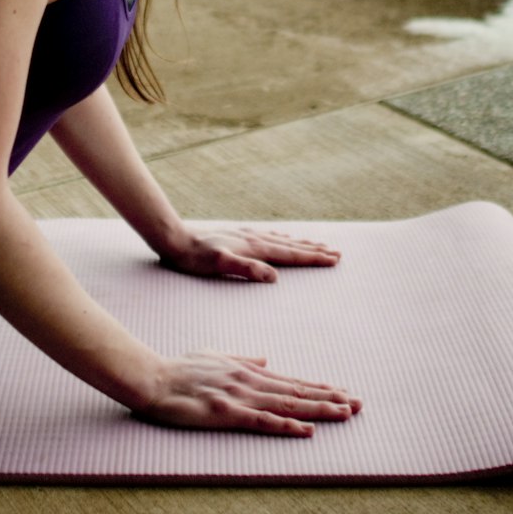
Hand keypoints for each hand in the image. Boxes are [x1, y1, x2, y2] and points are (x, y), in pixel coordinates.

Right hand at [136, 350, 361, 434]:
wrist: (153, 378)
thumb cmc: (180, 369)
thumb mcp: (215, 357)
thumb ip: (242, 359)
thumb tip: (266, 359)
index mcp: (248, 370)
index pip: (292, 381)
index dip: (319, 387)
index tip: (343, 392)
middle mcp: (251, 381)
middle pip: (298, 391)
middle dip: (330, 398)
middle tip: (359, 404)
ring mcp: (241, 396)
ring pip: (288, 404)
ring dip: (319, 409)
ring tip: (345, 413)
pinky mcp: (228, 412)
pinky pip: (263, 421)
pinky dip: (288, 425)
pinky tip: (307, 430)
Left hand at [161, 226, 341, 282]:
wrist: (175, 240)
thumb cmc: (195, 258)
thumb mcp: (219, 265)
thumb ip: (246, 269)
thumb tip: (274, 277)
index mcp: (254, 247)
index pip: (290, 254)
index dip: (313, 258)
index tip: (334, 259)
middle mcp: (254, 239)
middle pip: (292, 245)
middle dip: (314, 250)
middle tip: (337, 253)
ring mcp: (247, 236)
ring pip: (282, 240)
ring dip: (302, 244)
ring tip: (318, 245)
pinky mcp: (239, 238)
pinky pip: (269, 238)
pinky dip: (283, 240)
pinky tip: (283, 239)